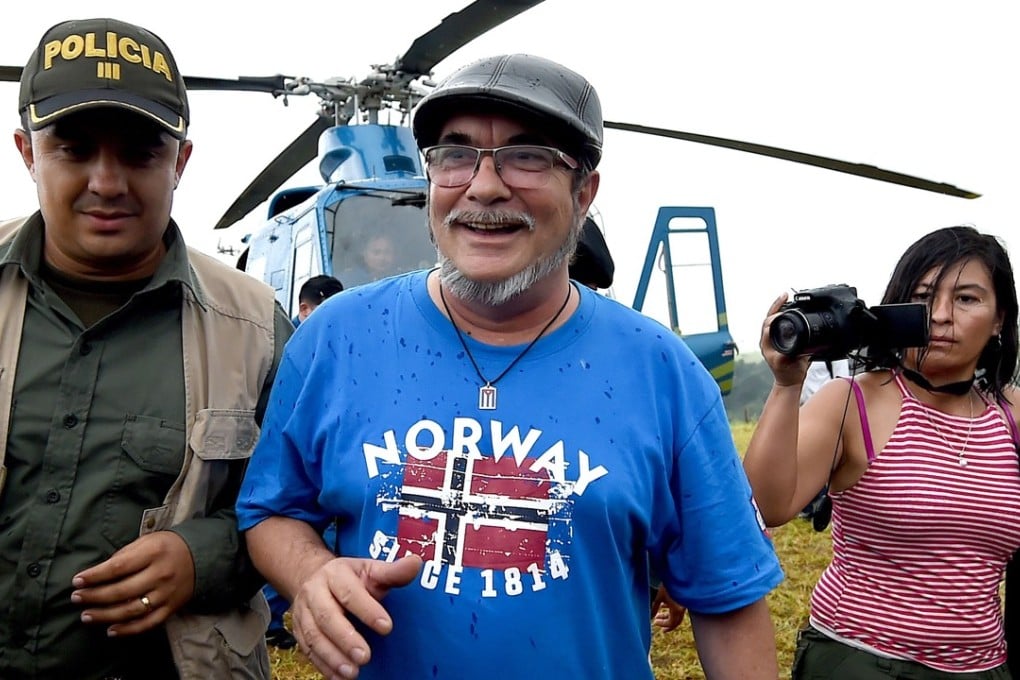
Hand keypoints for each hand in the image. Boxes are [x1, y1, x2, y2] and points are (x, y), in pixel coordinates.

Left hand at [70, 530, 194, 636]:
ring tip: (87, 616)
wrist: (202, 556)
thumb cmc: (168, 546)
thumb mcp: (148, 541)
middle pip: (122, 591)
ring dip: (106, 616)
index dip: (95, 576)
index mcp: (153, 553)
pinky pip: (148, 623)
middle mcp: (161, 574)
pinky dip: (129, 630)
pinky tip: (111, 631)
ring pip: (132, 610)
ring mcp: (166, 593)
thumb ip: (125, 555)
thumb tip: (99, 573)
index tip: (77, 581)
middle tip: (76, 598)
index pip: (118, 567)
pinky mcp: (171, 607)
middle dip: (95, 596)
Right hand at [291, 554, 421, 679]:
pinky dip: (323, 665)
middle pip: (327, 617)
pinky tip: (338, 677)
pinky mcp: (298, 630)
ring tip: (352, 672)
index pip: (350, 593)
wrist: (315, 578)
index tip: (387, 627)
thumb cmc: (352, 578)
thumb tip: (416, 563)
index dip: (367, 610)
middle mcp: (315, 592)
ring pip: (313, 636)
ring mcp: (303, 612)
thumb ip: (393, 571)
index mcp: (335, 574)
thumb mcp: (371, 570)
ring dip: (332, 656)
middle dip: (346, 639)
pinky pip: (307, 650)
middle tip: (365, 657)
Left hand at [651, 585, 686, 631]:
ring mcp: (683, 603)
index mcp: (677, 610)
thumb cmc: (668, 585)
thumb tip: (650, 617)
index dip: (663, 624)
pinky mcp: (682, 598)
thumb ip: (654, 608)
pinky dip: (670, 608)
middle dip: (666, 623)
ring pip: (676, 614)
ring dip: (667, 616)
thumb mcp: (659, 596)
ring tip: (658, 615)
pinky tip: (663, 606)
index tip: (654, 622)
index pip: (671, 623)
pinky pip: (677, 607)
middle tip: (657, 624)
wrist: (678, 573)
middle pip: (675, 621)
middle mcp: (682, 608)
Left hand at [760, 292, 810, 386]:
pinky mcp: (778, 340)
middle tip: (785, 295)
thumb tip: (790, 348)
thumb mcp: (787, 363)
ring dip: (778, 308)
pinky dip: (783, 315)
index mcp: (767, 343)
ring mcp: (772, 340)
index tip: (784, 307)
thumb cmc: (787, 373)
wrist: (789, 381)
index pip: (768, 323)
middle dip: (776, 305)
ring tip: (785, 298)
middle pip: (769, 318)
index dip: (775, 313)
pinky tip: (789, 310)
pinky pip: (778, 324)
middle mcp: (767, 340)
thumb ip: (788, 355)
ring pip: (772, 320)